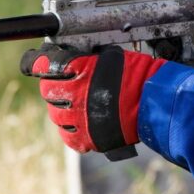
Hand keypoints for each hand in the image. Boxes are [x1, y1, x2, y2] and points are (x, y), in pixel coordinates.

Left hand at [20, 44, 165, 156]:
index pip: (46, 65)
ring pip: (55, 113)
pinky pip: (67, 134)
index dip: (40, 62)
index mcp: (79, 70)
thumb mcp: (111, 56)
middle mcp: (75, 95)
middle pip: (47, 90)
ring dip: (61, 107)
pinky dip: (70, 127)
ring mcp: (79, 118)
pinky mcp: (87, 138)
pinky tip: (78, 121)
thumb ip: (88, 59)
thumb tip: (73, 58)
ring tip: (75, 103)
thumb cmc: (139, 75)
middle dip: (52, 85)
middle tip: (62, 83)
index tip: (38, 62)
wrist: (155, 102)